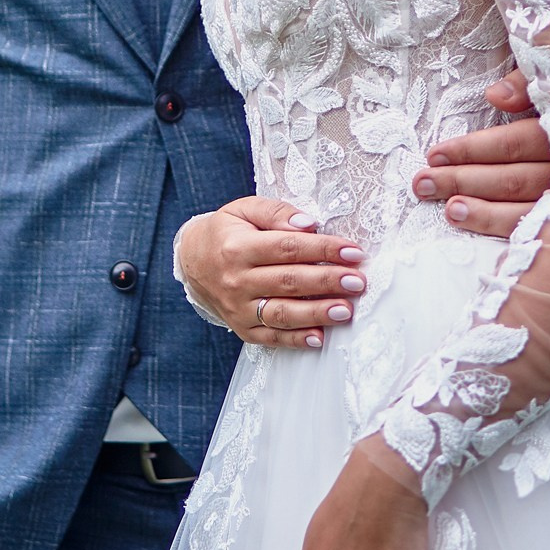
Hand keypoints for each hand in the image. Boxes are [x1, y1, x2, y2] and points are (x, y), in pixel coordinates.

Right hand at [176, 196, 367, 347]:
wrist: (192, 261)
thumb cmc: (226, 231)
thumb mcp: (244, 209)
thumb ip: (276, 213)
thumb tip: (309, 224)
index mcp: (238, 247)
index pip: (287, 247)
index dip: (322, 249)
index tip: (353, 252)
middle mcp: (236, 280)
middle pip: (288, 281)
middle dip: (327, 282)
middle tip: (358, 281)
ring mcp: (238, 308)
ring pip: (282, 313)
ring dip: (317, 313)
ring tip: (347, 310)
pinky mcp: (242, 329)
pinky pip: (272, 337)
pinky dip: (296, 340)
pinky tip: (321, 337)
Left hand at [413, 72, 549, 235]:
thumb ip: (532, 82)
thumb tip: (493, 96)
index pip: (515, 143)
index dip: (473, 148)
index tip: (435, 153)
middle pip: (514, 178)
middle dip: (464, 180)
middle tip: (422, 182)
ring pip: (525, 210)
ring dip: (481, 211)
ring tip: (447, 208)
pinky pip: (543, 234)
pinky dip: (506, 230)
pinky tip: (476, 226)